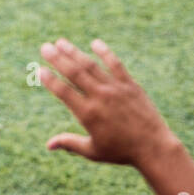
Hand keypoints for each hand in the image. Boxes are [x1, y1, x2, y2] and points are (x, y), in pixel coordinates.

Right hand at [39, 38, 175, 165]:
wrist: (153, 147)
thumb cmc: (121, 152)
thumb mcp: (93, 151)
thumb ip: (70, 144)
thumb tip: (48, 145)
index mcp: (88, 114)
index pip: (64, 92)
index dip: (50, 80)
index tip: (39, 70)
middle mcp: (100, 97)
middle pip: (74, 73)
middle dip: (57, 58)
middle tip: (44, 46)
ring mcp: (116, 89)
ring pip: (91, 66)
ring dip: (74, 52)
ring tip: (61, 42)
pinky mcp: (130, 85)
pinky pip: (115, 64)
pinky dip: (105, 53)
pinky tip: (95, 43)